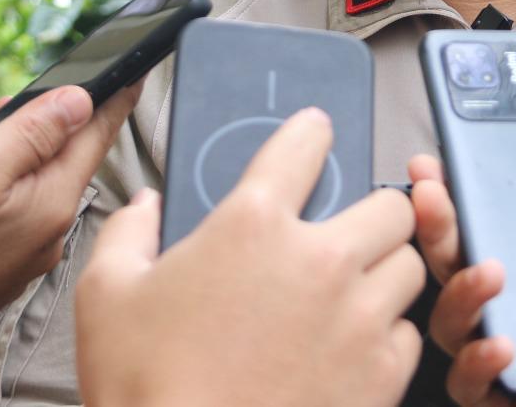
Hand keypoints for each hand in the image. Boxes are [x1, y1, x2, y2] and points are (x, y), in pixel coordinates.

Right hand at [76, 107, 425, 406]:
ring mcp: (358, 317)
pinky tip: (359, 345)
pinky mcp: (381, 374)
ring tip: (358, 288)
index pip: (304, 145)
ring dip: (387, 270)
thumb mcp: (105, 296)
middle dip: (371, 209)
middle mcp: (320, 260)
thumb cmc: (145, 389)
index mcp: (252, 225)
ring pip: (409, 266)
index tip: (315, 134)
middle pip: (389, 205)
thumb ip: (128, 234)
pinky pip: (409, 333)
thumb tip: (145, 205)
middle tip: (348, 228)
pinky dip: (390, 334)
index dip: (310, 133)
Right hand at [409, 141, 515, 406]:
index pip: (510, 233)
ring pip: (453, 325)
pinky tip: (502, 344)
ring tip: (489, 272)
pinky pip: (470, 387)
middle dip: (440, 225)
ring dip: (457, 290)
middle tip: (436, 194)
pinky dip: (476, 362)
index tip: (456, 163)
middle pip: (465, 268)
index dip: (475, 196)